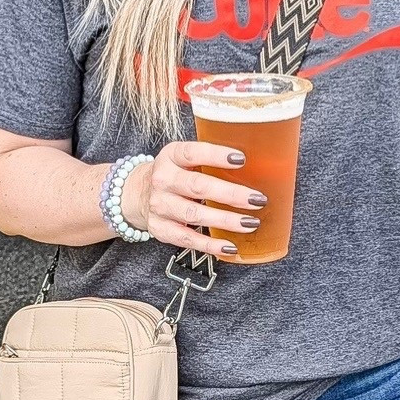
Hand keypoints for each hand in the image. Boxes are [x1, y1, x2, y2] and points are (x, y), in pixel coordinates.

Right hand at [124, 139, 266, 254]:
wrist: (138, 193)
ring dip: (225, 220)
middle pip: (197, 186)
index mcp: (172, 156)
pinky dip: (210, 245)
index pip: (193, 152)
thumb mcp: (187, 158)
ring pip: (194, 214)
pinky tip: (230, 246)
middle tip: (257, 199)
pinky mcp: (160, 228)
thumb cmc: (177, 174)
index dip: (216, 155)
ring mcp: (159, 205)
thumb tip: (261, 165)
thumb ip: (213, 160)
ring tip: (250, 223)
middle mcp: (162, 179)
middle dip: (230, 194)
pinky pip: (187, 239)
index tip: (241, 159)